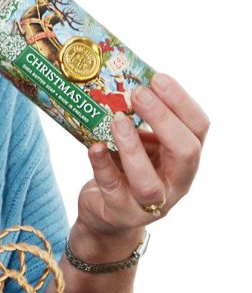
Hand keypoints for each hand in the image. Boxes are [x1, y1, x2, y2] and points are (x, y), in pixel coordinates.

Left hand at [79, 72, 207, 239]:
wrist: (106, 214)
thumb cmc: (127, 172)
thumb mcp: (142, 146)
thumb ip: (141, 123)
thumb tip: (125, 82)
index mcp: (185, 160)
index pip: (198, 128)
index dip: (181, 102)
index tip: (157, 78)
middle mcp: (176, 183)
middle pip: (185, 152)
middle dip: (163, 119)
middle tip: (138, 93)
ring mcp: (150, 203)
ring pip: (149, 181)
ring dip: (132, 146)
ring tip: (117, 120)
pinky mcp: (120, 212)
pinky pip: (112, 188)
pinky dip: (102, 165)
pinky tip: (95, 147)